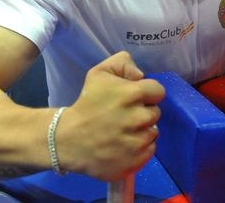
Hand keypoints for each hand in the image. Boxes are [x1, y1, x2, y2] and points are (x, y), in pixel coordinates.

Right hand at [59, 51, 164, 180]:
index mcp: (133, 94)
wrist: (66, 140)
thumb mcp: (99, 73)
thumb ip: (123, 63)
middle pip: (155, 113)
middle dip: (142, 113)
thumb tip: (140, 75)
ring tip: (122, 132)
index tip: (133, 99)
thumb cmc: (85, 105)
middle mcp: (139, 118)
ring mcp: (138, 142)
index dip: (146, 94)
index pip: (158, 91)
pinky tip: (123, 145)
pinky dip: (140, 148)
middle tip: (124, 116)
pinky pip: (149, 150)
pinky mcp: (135, 161)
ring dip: (142, 131)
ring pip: (153, 132)